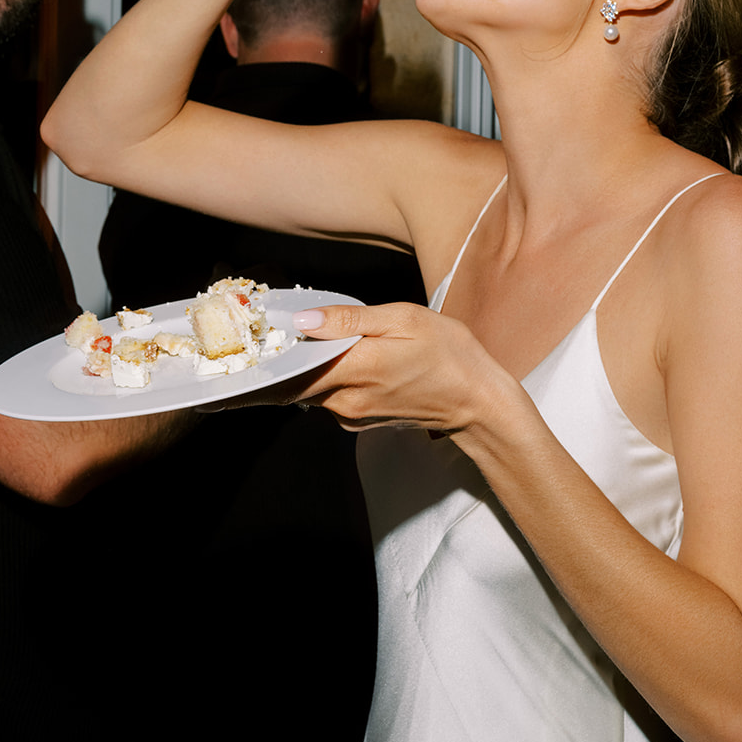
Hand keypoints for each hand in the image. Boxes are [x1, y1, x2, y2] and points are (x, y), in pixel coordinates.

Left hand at [288, 301, 518, 433]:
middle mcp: (346, 400)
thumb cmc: (449, 354)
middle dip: (290, 356)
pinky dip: (330, 378)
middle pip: (296, 380)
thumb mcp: (405, 319)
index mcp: (355, 369)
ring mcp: (352, 416)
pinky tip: (351, 360)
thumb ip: (350, 320)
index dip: (272, 354)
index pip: (290, 371)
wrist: (476, 401)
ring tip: (328, 340)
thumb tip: (304, 320)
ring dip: (311, 366)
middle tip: (294, 329)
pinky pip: (330, 397)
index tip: (265, 337)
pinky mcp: (359, 422)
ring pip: (312, 388)